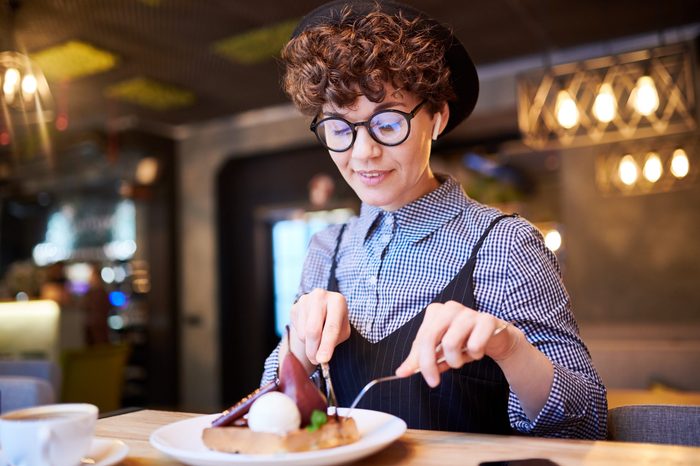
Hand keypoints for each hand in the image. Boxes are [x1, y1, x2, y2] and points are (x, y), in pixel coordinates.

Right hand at [288, 288, 350, 366]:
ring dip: (309, 344)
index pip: (331, 327)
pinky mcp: (294, 307)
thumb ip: (333, 342)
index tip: (323, 360)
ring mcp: (305, 301)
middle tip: (316, 360)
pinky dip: (303, 337)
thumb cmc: (336, 321)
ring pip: (303, 333)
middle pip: (313, 330)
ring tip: (318, 338)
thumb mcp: (342, 330)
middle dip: (313, 350)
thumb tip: (320, 358)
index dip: (327, 345)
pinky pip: (296, 331)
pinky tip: (310, 329)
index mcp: (337, 301)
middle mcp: (320, 296)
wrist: (324, 307)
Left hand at [395, 300, 519, 386]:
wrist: (495, 339)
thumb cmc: (464, 342)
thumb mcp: (440, 352)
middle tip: (434, 382)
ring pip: (450, 343)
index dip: (417, 360)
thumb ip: (420, 360)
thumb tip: (400, 372)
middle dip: (429, 364)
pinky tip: (477, 351)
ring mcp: (468, 312)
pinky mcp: (487, 320)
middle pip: (430, 337)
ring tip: (461, 359)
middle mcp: (450, 308)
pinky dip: (474, 355)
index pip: (420, 338)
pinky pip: (475, 344)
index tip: (415, 376)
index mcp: (435, 312)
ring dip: (455, 360)